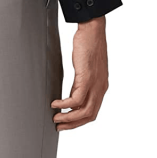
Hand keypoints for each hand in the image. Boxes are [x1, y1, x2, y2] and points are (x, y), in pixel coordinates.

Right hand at [52, 16, 108, 130]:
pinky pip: (75, 99)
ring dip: (68, 118)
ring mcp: (95, 84)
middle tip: (59, 127)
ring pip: (83, 111)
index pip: (92, 112)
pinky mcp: (87, 78)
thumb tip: (72, 96)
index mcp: (101, 87)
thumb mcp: (85, 70)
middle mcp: (100, 88)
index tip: (66, 124)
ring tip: (55, 118)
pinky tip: (55, 103)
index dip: (79, 122)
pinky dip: (64, 105)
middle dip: (72, 125)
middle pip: (89, 116)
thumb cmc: (88, 46)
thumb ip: (80, 85)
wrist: (93, 30)